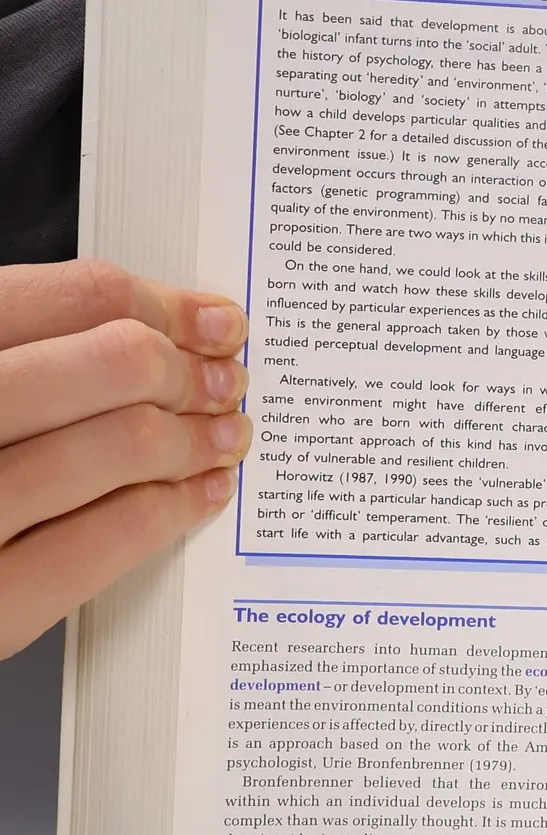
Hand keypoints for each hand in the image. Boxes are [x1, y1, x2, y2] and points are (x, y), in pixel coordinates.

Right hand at [0, 260, 249, 659]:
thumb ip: (33, 354)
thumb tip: (157, 326)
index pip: (73, 297)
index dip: (163, 305)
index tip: (212, 321)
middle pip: (115, 361)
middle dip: (190, 371)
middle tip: (225, 383)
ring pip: (124, 444)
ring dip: (197, 439)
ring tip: (224, 438)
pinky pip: (107, 538)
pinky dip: (172, 510)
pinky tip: (198, 495)